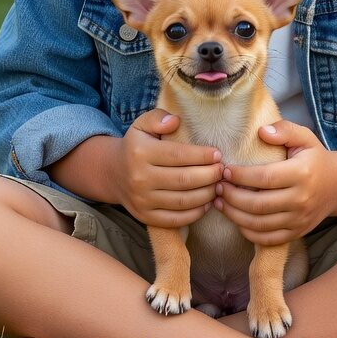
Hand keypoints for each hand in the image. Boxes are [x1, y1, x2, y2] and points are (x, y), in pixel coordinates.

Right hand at [117, 108, 223, 227]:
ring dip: (207, 194)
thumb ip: (158, 117)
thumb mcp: (141, 125)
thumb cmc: (136, 146)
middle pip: (184, 180)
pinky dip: (195, 213)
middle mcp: (139, 178)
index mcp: (140, 153)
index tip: (217, 154)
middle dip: (210, 175)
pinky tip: (207, 202)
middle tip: (222, 170)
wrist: (114, 173)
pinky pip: (176, 219)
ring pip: (183, 201)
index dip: (202, 155)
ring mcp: (142, 200)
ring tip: (218, 185)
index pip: (178, 155)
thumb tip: (175, 121)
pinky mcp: (146, 217)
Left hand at [215, 121, 336, 244]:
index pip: (264, 178)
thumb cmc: (314, 158)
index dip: (240, 176)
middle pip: (258, 204)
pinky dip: (248, 231)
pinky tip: (236, 219)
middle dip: (231, 196)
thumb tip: (262, 132)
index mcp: (302, 173)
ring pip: (259, 224)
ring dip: (234, 215)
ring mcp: (299, 219)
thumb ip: (284, 130)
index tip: (225, 170)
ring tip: (219, 202)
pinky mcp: (296, 233)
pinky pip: (267, 239)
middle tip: (217, 187)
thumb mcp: (304, 137)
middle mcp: (301, 199)